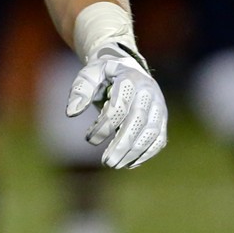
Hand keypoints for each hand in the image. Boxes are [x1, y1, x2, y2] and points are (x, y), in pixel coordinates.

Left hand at [65, 45, 168, 168]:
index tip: (89, 139)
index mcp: (130, 77)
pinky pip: (159, 139)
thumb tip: (71, 113)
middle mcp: (148, 91)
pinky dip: (146, 154)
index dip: (105, 125)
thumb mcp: (90, 74)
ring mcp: (158, 105)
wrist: (128, 68)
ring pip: (152, 132)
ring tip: (116, 164)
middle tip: (107, 162)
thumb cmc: (105, 74)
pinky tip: (129, 164)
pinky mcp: (162, 118)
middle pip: (138, 120)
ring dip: (134, 152)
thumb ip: (80, 91)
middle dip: (122, 144)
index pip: (121, 105)